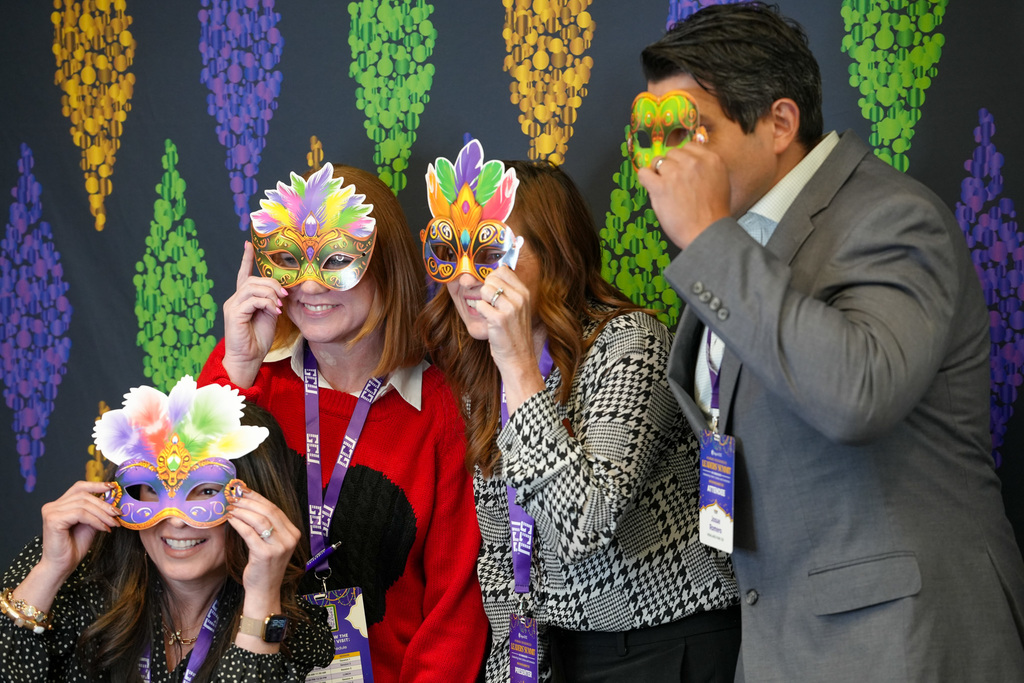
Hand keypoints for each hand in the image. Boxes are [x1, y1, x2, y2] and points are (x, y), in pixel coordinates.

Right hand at [37, 481, 121, 583]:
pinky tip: (104, 529)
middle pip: (84, 495)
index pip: (79, 487)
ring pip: (84, 504)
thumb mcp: (89, 524)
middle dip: (104, 504)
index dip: (96, 485)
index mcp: (59, 504)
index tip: (113, 487)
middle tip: (118, 514)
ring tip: (113, 523)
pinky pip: (81, 514)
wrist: (62, 566)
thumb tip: (113, 499)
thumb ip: (96, 511)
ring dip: (103, 514)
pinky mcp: (53, 520)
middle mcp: (52, 506)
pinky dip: (96, 521)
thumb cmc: (74, 546)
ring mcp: (51, 512)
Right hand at [221, 241, 287, 387]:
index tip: (248, 244)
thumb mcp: (270, 316)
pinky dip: (267, 303)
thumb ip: (272, 301)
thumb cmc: (258, 339)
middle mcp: (235, 299)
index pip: (244, 274)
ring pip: (253, 287)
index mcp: (243, 298)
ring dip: (271, 293)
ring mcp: (233, 305)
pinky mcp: (234, 313)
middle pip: (254, 279)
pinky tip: (274, 311)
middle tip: (285, 296)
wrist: (248, 358)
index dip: (246, 259)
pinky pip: (252, 300)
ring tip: (280, 304)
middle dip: (272, 284)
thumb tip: (281, 292)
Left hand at [226, 485, 299, 602]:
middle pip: (268, 511)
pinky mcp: (265, 554)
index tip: (243, 490)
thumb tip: (247, 504)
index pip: (275, 508)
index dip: (258, 497)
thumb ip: (265, 526)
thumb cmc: (264, 566)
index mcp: (293, 533)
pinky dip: (239, 523)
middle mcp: (290, 538)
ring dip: (243, 510)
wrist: (264, 591)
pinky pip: (250, 533)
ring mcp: (279, 547)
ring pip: (260, 520)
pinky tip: (230, 519)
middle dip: (249, 501)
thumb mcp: (271, 544)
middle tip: (233, 496)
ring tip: (230, 507)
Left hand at [473, 266, 538, 373]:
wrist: (518, 358)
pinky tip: (489, 322)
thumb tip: (490, 274)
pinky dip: (481, 313)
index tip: (492, 290)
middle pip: (491, 278)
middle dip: (486, 290)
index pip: (503, 270)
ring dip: (483, 301)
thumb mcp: (517, 308)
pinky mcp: (499, 319)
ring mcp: (510, 308)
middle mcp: (519, 298)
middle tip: (491, 306)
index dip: (492, 278)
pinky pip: (480, 305)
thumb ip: (508, 291)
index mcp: (524, 293)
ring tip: (491, 314)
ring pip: (484, 290)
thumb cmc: (514, 333)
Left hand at [636, 143, 731, 249]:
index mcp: (711, 159)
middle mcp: (693, 162)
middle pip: (672, 153)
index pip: (689, 146)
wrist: (708, 232)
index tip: (681, 169)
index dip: (682, 159)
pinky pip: (644, 173)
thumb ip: (706, 168)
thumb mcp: (720, 181)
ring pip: (658, 162)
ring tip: (667, 190)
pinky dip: (645, 179)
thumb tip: (688, 161)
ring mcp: (675, 173)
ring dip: (659, 174)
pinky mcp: (660, 187)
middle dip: (671, 166)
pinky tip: (651, 187)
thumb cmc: (714, 214)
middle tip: (675, 183)